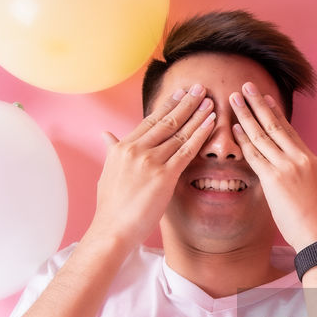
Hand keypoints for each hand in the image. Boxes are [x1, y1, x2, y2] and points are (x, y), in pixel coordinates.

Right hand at [88, 85, 214, 247]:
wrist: (112, 228)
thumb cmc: (111, 205)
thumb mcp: (108, 171)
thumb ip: (111, 150)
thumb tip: (105, 134)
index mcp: (123, 147)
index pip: (149, 121)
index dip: (167, 106)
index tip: (180, 94)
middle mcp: (136, 150)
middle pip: (166, 121)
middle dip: (185, 103)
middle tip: (199, 87)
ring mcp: (150, 162)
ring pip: (178, 132)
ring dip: (197, 115)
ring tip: (210, 101)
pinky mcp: (163, 176)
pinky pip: (186, 151)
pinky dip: (200, 135)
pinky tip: (211, 124)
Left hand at [228, 82, 316, 251]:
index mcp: (311, 159)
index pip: (290, 131)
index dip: (276, 112)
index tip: (265, 98)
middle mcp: (298, 158)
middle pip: (274, 126)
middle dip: (258, 104)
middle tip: (245, 87)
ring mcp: (286, 167)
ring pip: (262, 136)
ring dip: (246, 115)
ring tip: (234, 99)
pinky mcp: (273, 180)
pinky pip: (255, 156)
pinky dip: (243, 140)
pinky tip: (235, 128)